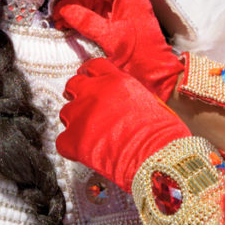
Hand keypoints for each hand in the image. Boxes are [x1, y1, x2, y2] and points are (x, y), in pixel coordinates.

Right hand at [54, 0, 180, 95]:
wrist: (156, 78)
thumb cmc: (141, 58)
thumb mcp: (111, 38)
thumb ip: (87, 21)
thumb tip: (66, 10)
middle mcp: (126, 3)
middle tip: (55, 0)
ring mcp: (120, 15)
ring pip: (93, 3)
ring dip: (74, 8)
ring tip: (57, 16)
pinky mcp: (115, 27)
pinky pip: (94, 17)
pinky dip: (79, 19)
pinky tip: (65, 23)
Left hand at [56, 54, 199, 191]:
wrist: (157, 156)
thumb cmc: (163, 134)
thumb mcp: (149, 101)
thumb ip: (129, 95)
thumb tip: (122, 103)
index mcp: (115, 80)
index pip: (93, 67)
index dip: (89, 75)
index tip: (88, 80)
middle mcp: (94, 93)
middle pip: (73, 85)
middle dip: (76, 94)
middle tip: (83, 106)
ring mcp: (81, 116)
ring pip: (66, 112)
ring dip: (75, 121)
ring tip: (90, 135)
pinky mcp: (73, 140)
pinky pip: (62, 141)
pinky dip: (71, 147)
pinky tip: (84, 152)